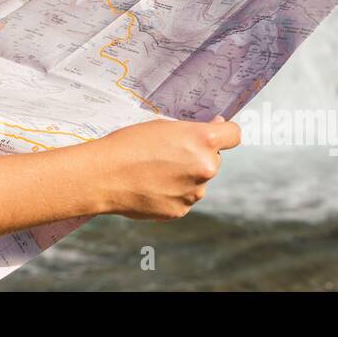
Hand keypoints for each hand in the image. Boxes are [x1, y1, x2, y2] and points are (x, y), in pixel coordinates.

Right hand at [94, 117, 240, 219]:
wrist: (103, 175)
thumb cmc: (129, 143)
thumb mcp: (163, 126)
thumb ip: (192, 132)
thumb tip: (216, 131)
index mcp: (203, 141)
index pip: (234, 134)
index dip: (225, 132)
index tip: (216, 131)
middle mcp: (206, 167)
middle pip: (214, 159)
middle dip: (198, 156)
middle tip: (168, 152)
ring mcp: (195, 192)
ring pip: (198, 180)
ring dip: (185, 176)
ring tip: (153, 171)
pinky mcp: (181, 210)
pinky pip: (184, 198)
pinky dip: (172, 192)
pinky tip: (150, 186)